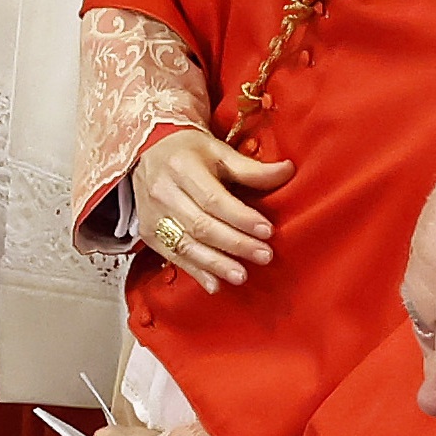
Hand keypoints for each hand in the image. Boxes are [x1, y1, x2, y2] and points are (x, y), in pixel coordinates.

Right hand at [130, 124, 285, 288]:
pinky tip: (215, 284)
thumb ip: (251, 169)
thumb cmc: (189, 151)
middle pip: (201, 225)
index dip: (242, 218)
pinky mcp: (149, 233)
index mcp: (182, 167)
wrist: (148, 151)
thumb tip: (288, 171)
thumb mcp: (219, 151)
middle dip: (236, 244)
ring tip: (242, 276)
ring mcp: (153, 215)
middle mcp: (163, 192)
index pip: (214, 199)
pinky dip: (195, 272)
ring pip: (186, 245)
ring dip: (216, 264)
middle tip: (264, 255)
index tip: (267, 231)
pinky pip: (173, 256)